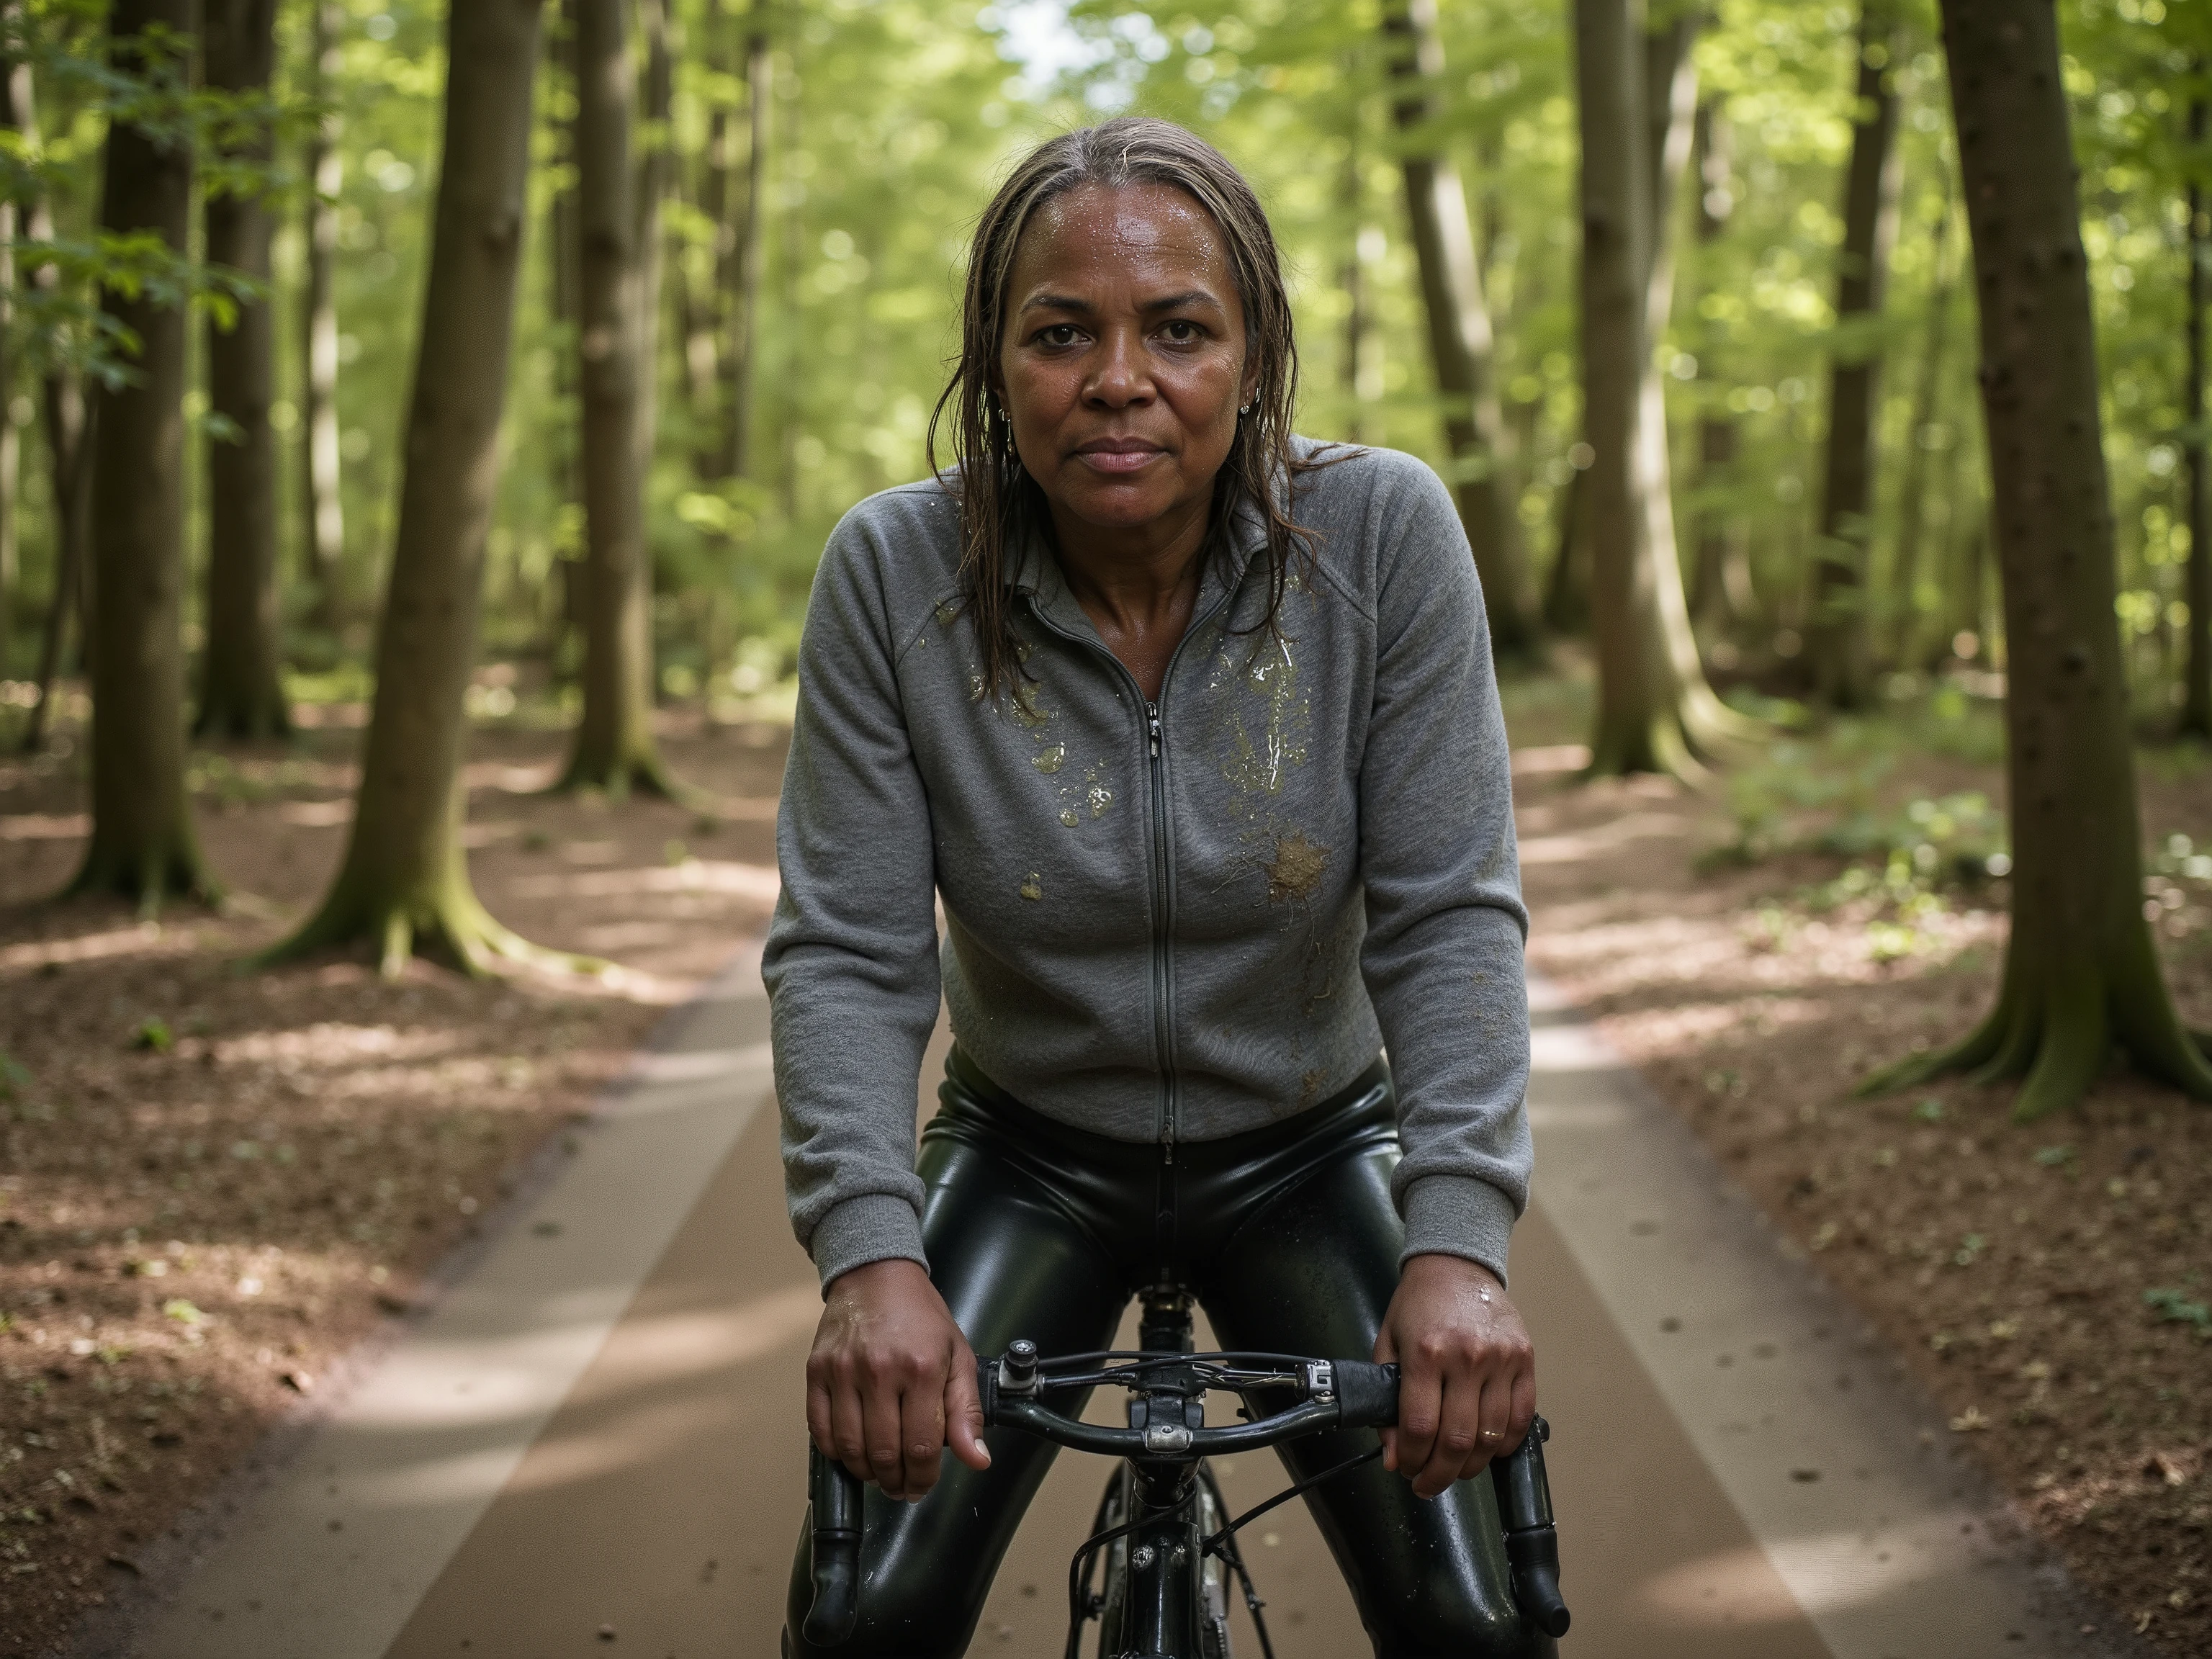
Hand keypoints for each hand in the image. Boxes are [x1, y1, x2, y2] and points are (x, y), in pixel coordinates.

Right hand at [806, 1258, 991, 1499]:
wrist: (875, 1275)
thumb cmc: (919, 1316)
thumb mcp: (958, 1356)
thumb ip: (966, 1411)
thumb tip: (977, 1459)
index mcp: (922, 1369)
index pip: (922, 1448)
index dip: (924, 1478)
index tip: (923, 1485)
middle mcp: (880, 1371)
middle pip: (884, 1454)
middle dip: (895, 1482)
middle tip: (901, 1486)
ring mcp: (843, 1371)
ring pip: (850, 1448)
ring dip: (865, 1472)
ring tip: (879, 1472)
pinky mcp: (817, 1370)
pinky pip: (820, 1429)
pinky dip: (835, 1452)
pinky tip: (850, 1451)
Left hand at [1374, 1253, 1535, 1498]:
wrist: (1456, 1265)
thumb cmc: (1418, 1305)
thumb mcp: (1387, 1345)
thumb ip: (1386, 1403)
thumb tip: (1394, 1455)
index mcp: (1425, 1352)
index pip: (1420, 1427)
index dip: (1412, 1461)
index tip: (1406, 1470)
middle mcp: (1466, 1356)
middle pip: (1457, 1440)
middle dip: (1439, 1475)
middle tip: (1428, 1484)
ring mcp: (1500, 1359)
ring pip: (1491, 1437)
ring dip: (1471, 1467)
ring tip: (1454, 1470)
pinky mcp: (1525, 1359)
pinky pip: (1521, 1418)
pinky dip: (1505, 1445)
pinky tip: (1488, 1450)